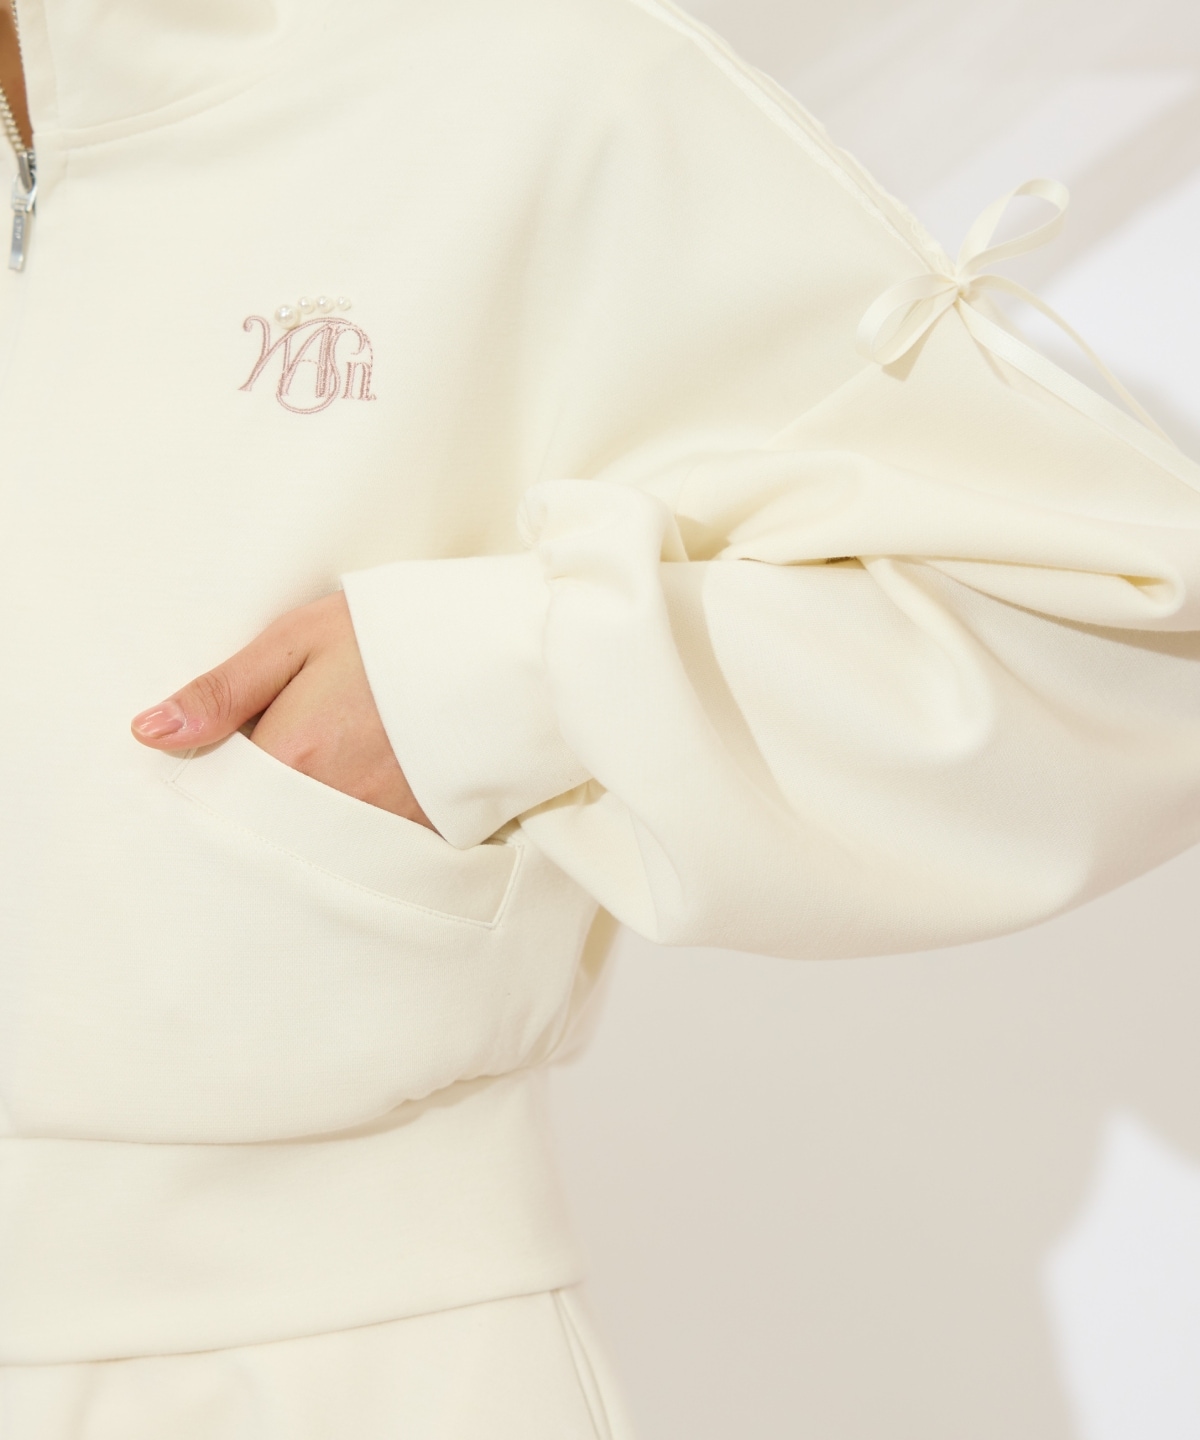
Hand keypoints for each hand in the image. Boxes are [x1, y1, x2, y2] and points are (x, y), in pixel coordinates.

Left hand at [131, 592, 434, 828]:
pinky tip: (370, 781)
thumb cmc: (393, 636)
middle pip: (264, 825)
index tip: (226, 750)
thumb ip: (223, 691)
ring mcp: (378, 826)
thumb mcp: (298, 641)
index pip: (218, 793)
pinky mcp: (418, 835)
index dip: (214, 773)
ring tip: (332, 761)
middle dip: (261, 799)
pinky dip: (355, 823)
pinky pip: (365, 845)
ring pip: (312, 838)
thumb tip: (149, 731)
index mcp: (291, 755)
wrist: (498, 653)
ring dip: (307, 811)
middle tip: (290, 750)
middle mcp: (330, 803)